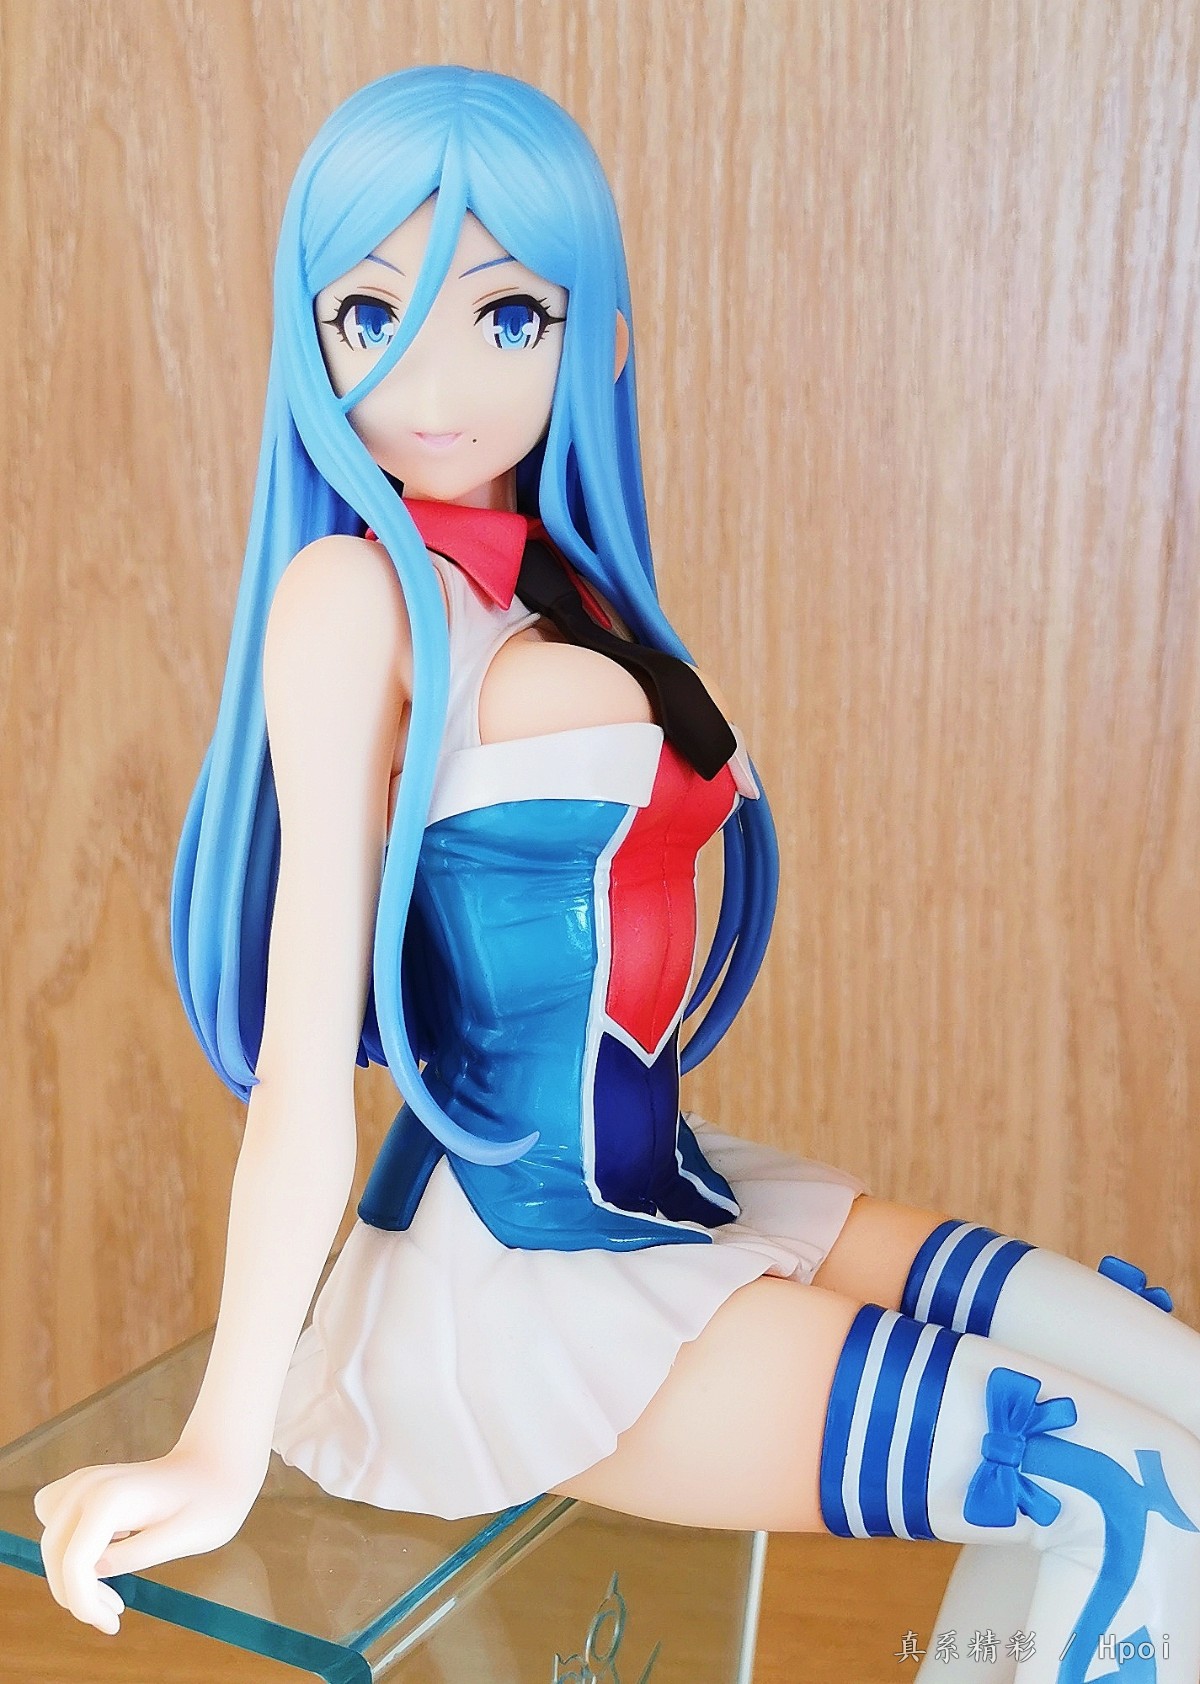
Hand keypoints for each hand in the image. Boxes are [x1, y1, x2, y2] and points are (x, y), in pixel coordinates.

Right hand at [32, 1441, 266, 1634]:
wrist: (215, 1465)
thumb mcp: (187, 1536)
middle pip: (55, 1553)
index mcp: (111, 1497)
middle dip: (77, 1594)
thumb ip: (140, 1552)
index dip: (84, 1602)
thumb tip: (95, 1572)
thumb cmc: (210, 1501)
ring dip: (70, 1574)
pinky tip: (106, 1557)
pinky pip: (57, 1527)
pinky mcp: (84, 1487)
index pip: (76, 1561)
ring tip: (112, 1593)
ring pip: (52, 1541)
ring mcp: (83, 1482)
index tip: (112, 1624)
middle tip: (114, 1614)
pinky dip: (70, 1551)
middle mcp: (88, 1485)